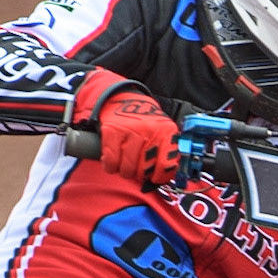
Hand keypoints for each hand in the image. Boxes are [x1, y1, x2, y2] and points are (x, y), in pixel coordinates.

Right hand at [74, 70, 179, 184]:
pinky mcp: (112, 131)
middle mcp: (150, 130)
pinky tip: (112, 161)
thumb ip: (165, 151)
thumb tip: (161, 178)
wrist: (122, 99)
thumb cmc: (143, 121)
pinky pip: (111, 162)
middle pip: (144, 170)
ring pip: (127, 169)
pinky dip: (110, 166)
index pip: (167, 164)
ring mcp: (131, 130)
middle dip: (138, 174)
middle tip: (135, 169)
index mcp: (166, 132)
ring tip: (123, 164)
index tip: (154, 178)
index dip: (160, 176)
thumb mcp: (161, 131)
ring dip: (124, 171)